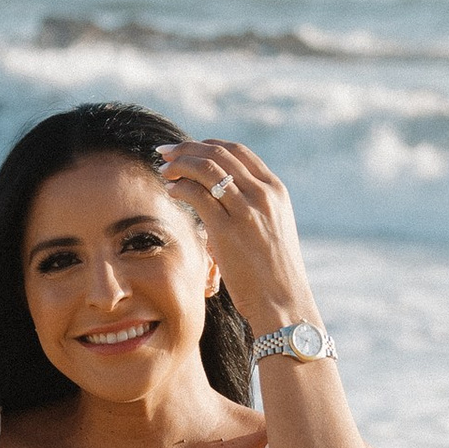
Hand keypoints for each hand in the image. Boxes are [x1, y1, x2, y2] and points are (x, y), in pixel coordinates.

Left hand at [156, 139, 315, 333]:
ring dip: (179, 165)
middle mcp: (263, 194)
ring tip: (164, 171)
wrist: (284, 303)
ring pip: (205, 168)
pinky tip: (170, 191)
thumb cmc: (273, 273)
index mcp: (276, 191)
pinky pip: (196, 194)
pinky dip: (179, 187)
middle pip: (218, 154)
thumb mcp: (272, 229)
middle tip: (166, 153)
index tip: (187, 148)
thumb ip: (252, 208)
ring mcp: (247, 210)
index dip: (207, 144)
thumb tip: (221, 197)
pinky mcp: (228, 230)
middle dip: (187, 148)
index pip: (237, 151)